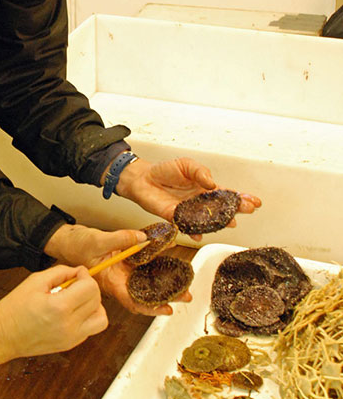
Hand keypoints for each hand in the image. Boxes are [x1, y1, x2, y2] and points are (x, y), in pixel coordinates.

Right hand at [0, 264, 106, 358]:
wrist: (2, 336)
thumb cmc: (13, 309)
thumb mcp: (35, 281)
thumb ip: (61, 272)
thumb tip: (78, 271)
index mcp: (59, 307)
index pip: (90, 288)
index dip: (85, 276)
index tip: (76, 274)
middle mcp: (69, 325)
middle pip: (98, 301)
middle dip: (89, 288)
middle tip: (74, 285)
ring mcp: (71, 338)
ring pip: (101, 319)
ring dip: (94, 306)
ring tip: (77, 300)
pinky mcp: (70, 345)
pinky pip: (91, 329)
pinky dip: (87, 318)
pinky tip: (72, 312)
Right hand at [44, 223, 187, 315]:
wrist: (65, 240)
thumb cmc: (74, 245)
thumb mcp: (97, 240)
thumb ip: (121, 239)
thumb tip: (143, 238)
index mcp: (110, 282)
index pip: (132, 301)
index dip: (150, 308)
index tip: (167, 309)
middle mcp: (118, 280)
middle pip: (144, 293)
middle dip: (166, 296)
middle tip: (185, 295)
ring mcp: (121, 271)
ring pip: (146, 279)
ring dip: (164, 280)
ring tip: (183, 279)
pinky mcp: (123, 261)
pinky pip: (142, 263)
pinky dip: (155, 260)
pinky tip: (167, 254)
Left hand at [115, 157, 261, 235]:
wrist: (143, 178)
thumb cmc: (165, 170)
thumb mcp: (186, 165)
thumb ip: (200, 172)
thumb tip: (211, 183)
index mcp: (206, 188)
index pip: (227, 194)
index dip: (241, 198)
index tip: (255, 201)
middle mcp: (200, 202)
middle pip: (222, 209)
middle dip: (236, 209)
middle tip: (247, 210)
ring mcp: (189, 211)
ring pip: (208, 219)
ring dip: (219, 222)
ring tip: (230, 222)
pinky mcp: (175, 217)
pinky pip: (187, 226)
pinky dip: (193, 231)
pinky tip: (200, 234)